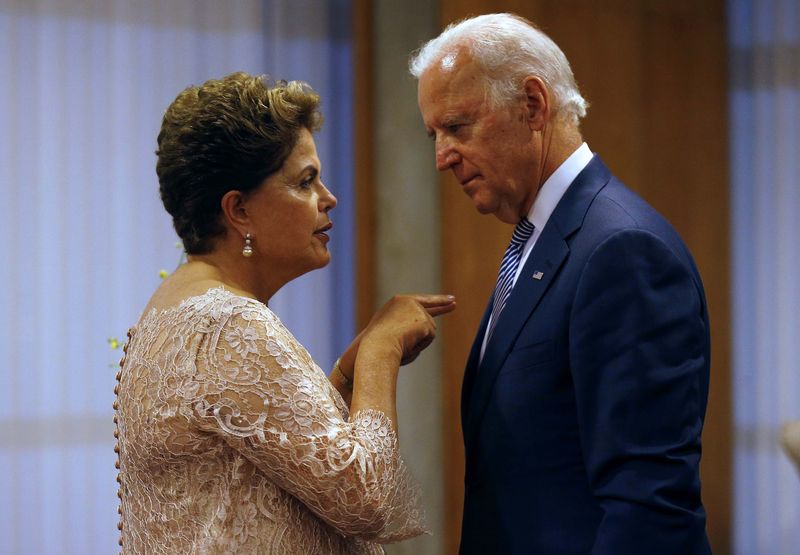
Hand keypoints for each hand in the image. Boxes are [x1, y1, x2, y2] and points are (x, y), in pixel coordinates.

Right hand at [340, 294, 455, 374]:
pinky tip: (409, 343)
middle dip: (443, 306)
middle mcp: (408, 301)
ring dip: (419, 341)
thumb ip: (405, 330)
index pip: (420, 300)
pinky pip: (429, 337)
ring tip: (403, 342)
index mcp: (396, 302)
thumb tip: (421, 335)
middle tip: (454, 303)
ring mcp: (417, 310)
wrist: (376, 345)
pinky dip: (421, 344)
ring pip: (429, 330)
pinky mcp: (424, 320)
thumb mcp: (388, 333)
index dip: (436, 301)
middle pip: (430, 310)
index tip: (449, 299)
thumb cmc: (377, 344)